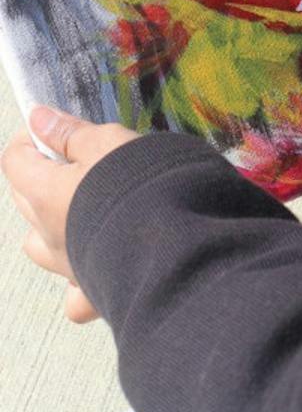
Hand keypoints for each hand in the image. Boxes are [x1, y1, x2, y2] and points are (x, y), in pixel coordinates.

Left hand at [2, 105, 138, 323]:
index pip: (15, 160)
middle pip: (23, 199)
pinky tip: (96, 264)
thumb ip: (69, 133)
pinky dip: (78, 280)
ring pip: (39, 245)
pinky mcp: (95, 290)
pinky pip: (74, 292)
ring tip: (80, 209)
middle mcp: (48, 232)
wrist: (175, 242)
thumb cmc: (139, 184)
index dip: (29, 139)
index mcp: (45, 193)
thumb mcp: (107, 142)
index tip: (53, 129)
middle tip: (75, 158)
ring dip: (48, 226)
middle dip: (39, 173)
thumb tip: (37, 119)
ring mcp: (69, 265)